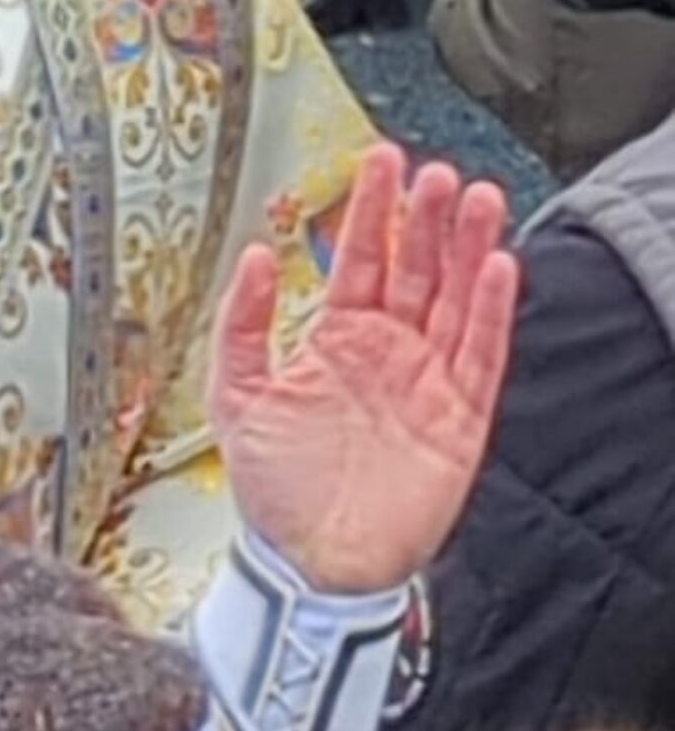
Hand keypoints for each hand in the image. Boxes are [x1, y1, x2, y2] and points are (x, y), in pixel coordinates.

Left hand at [210, 143, 516, 594]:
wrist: (310, 568)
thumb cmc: (275, 493)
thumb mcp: (235, 396)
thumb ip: (241, 323)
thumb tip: (256, 256)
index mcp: (336, 340)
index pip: (360, 258)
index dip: (372, 211)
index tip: (381, 162)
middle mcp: (386, 352)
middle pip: (416, 269)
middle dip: (426, 218)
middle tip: (437, 172)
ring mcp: (426, 382)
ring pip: (455, 299)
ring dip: (467, 249)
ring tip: (478, 199)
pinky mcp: (459, 420)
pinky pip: (481, 356)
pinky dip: (490, 312)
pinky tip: (495, 267)